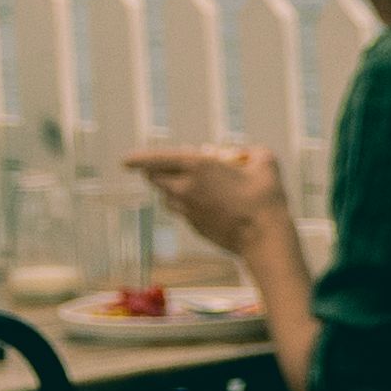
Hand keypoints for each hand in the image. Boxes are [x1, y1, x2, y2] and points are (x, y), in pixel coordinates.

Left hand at [122, 143, 289, 259]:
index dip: (137, 158)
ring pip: (166, 197)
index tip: (125, 160)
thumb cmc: (266, 199)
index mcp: (198, 167)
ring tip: (188, 185)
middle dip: (153, 171)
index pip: (155, 159)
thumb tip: (249, 153)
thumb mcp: (266, 164)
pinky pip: (182, 212)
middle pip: (154, 178)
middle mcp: (185, 188)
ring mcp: (187, 210)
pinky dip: (186, 206)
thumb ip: (253, 153)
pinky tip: (206, 205)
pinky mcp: (194, 226)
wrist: (265, 237)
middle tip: (162, 168)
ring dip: (170, 189)